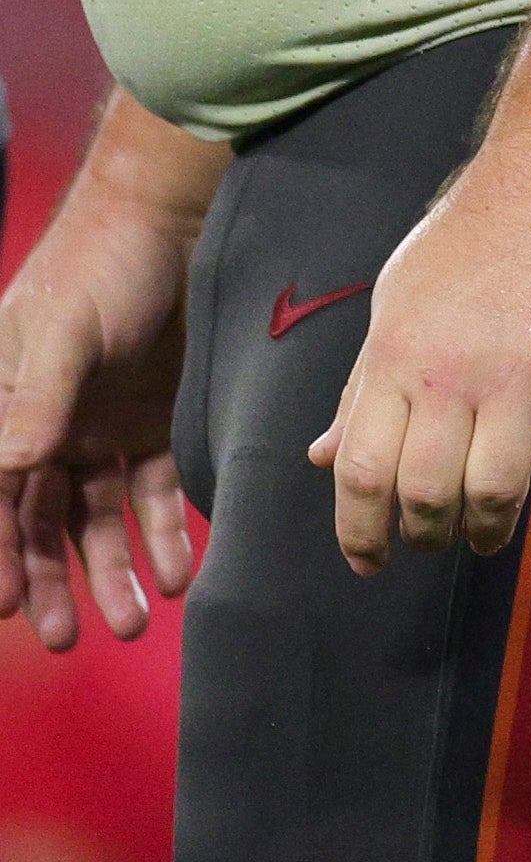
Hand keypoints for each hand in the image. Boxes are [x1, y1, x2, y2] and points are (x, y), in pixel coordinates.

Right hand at [0, 130, 208, 647]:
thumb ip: (36, 402)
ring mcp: (97, 430)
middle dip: (56, 580)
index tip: (8, 609)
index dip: (0, 555)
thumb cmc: (96, 271)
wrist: (165, 223)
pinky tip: (181, 570)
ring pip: (99, 518)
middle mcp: (45, 432)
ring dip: (114, 569)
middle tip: (71, 638)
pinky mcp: (150, 422)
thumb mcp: (62, 335)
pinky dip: (165, 531)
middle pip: (43, 522)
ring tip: (137, 622)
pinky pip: (154, 490)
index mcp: (6, 415)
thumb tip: (11, 467)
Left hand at [311, 155, 530, 572]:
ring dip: (489, 533)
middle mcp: (452, 373)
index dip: (359, 531)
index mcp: (397, 357)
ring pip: (495, 492)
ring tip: (493, 536)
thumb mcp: (397, 303)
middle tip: (440, 541)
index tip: (371, 559)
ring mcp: (524, 375)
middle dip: (429, 535)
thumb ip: (363, 386)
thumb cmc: (473, 239)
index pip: (360, 471)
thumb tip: (322, 459)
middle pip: (426, 493)